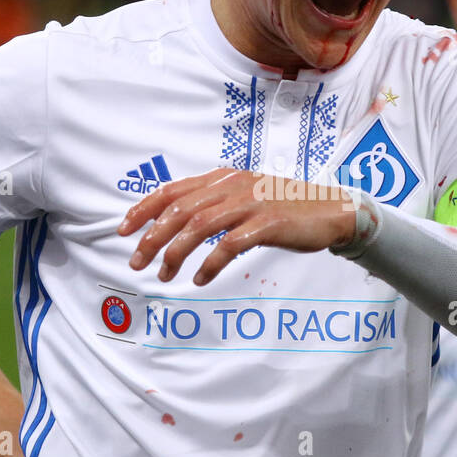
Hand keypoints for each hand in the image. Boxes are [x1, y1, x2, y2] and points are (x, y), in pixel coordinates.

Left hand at [118, 168, 356, 285]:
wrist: (332, 210)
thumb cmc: (285, 207)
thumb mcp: (245, 196)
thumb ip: (215, 203)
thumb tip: (177, 222)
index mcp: (223, 178)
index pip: (172, 190)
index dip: (143, 210)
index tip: (124, 231)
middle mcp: (232, 186)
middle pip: (180, 210)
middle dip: (152, 238)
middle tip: (137, 262)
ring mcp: (251, 203)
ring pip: (200, 226)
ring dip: (176, 253)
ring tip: (164, 275)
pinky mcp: (268, 223)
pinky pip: (230, 244)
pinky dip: (210, 263)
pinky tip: (200, 278)